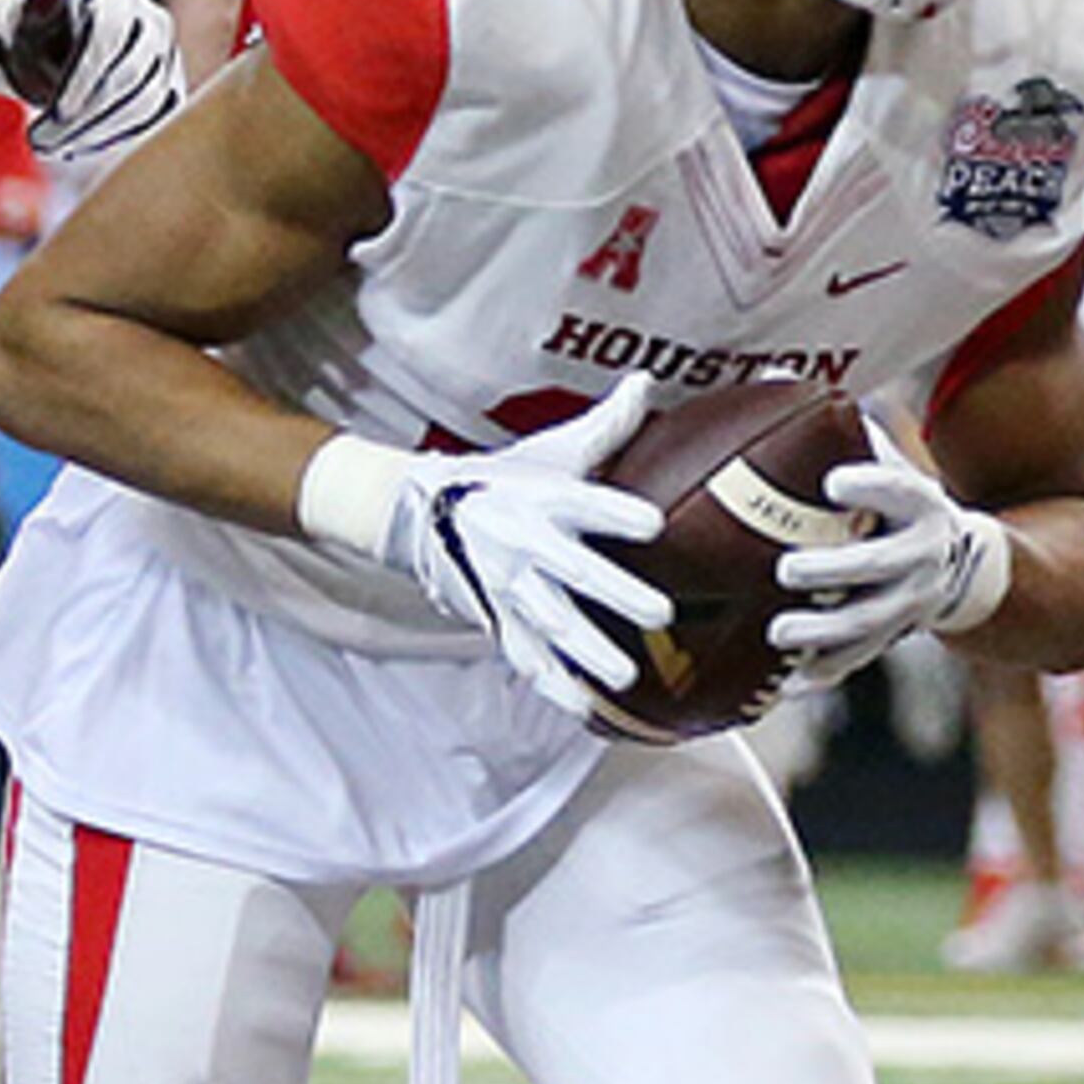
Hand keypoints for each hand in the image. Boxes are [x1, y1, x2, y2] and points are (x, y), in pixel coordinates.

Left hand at [0, 0, 183, 157]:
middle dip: (82, 117)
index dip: (84, 77)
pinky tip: (73, 146)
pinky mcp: (170, 92)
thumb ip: (37, 5)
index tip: (55, 113)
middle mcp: (154, 25)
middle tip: (38, 141)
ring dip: (93, 135)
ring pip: (142, 107)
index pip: (108, 36)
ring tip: (48, 146)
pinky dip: (111, 141)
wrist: (60, 43)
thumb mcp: (29, 11)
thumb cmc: (41, 28)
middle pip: (128, 77)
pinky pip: (150, 125)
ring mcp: (168, 61)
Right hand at [302, 377, 671, 711]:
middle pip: (573, 573)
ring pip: (550, 623)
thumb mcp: (551, 449)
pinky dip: (551, 684)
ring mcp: (508, 587)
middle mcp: (524, 544)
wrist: (423, 511)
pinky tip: (581, 705)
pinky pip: (524, 656)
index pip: (583, 504)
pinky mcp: (496, 618)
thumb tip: (645, 379)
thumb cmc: (504, 477)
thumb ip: (606, 425)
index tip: (654, 524)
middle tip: (661, 613)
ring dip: (586, 651)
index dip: (617, 514)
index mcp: (542, 498)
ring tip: (624, 674)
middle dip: (615, 594)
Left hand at [768, 426, 1015, 688]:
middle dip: (834, 570)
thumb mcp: (890, 466)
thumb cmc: (902, 506)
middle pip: (878, 566)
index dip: (873, 485)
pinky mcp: (892, 637)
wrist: (962, 567)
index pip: (902, 490)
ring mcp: (908, 603)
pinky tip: (786, 683)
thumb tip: (769, 372)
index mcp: (921, 506)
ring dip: (823, 632)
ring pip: (867, 623)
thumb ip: (843, 431)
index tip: (835, 483)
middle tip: (787, 570)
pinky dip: (824, 672)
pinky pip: (858, 660)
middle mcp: (920, 556)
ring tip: (779, 632)